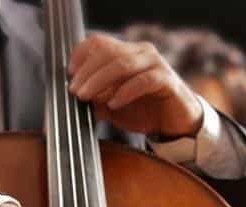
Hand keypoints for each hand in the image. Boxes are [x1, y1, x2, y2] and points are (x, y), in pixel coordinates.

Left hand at [68, 34, 202, 137]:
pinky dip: (125, 92)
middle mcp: (141, 52)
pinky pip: (143, 81)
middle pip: (108, 51)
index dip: (81, 55)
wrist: (176, 126)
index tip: (69, 74)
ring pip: (123, 64)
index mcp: (127, 53)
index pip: (99, 42)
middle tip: (75, 91)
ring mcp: (156, 64)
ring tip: (87, 97)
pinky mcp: (167, 80)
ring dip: (100, 80)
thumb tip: (75, 99)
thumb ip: (96, 100)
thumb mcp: (113, 107)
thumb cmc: (146, 112)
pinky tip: (113, 103)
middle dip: (87, 72)